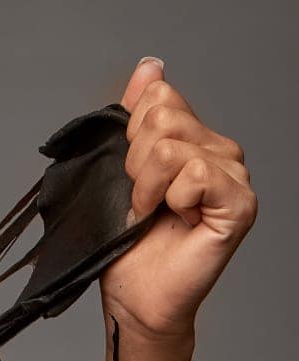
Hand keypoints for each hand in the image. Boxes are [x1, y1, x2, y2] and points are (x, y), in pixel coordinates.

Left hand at [99, 56, 257, 343]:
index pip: (159, 96)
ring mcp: (234, 176)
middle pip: (163, 115)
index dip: (130, 136)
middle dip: (134, 162)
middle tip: (144, 200)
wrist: (135, 295)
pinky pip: (193, 172)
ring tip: (157, 212)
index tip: (131, 175)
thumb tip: (151, 64)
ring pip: (170, 144)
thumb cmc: (127, 243)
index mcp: (194, 138)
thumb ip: (136, 115)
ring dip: (147, 186)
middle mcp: (221, 151)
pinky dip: (170, 199)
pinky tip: (176, 220)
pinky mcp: (240, 203)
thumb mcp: (120, 169)